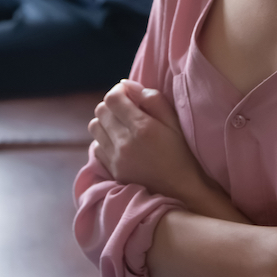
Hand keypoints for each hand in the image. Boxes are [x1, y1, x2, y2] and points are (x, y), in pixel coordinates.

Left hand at [89, 80, 219, 208]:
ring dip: (105, 121)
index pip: (113, 98)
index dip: (119, 91)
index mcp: (142, 127)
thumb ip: (152, 99)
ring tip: (121, 125)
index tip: (129, 94)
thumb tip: (126, 85)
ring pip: (94, 127)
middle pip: (100, 110)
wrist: (182, 191)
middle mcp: (124, 142)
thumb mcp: (174, 122)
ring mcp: (116, 159)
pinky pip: (96, 147)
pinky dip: (104, 140)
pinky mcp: (112, 171)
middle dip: (112, 105)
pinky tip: (119, 142)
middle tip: (126, 109)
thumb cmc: (182, 153)